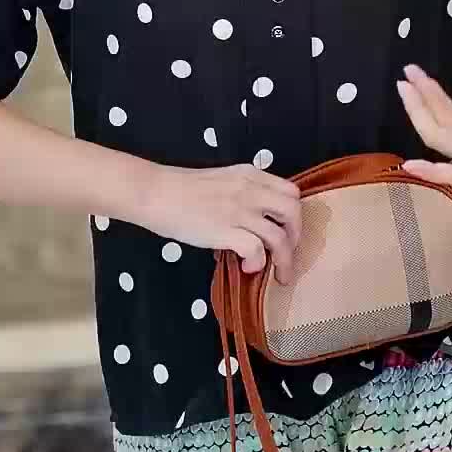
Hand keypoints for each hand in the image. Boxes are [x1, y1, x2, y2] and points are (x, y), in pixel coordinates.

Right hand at [139, 162, 301, 279]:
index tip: (288, 231)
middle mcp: (250, 190)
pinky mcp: (225, 230)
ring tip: (279, 275)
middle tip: (287, 253)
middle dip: (296, 236)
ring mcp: (239, 211)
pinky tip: (248, 268)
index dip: (294, 215)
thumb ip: (240, 195)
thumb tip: (251, 224)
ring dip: (284, 260)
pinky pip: (256, 250)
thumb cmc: (179, 189)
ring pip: (280, 237)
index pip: (290, 191)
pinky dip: (258, 263)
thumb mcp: (221, 181)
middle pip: (293, 212)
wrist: (154, 192)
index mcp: (250, 176)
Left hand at [397, 66, 451, 186]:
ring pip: (443, 126)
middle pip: (440, 136)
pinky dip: (439, 102)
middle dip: (420, 109)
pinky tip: (427, 86)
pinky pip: (451, 120)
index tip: (408, 164)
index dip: (432, 171)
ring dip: (426, 101)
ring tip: (411, 75)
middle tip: (405, 80)